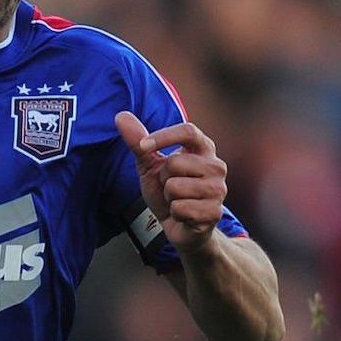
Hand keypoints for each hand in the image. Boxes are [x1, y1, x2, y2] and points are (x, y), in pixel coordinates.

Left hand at [114, 111, 226, 254]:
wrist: (179, 225)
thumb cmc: (166, 190)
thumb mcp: (149, 165)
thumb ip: (137, 141)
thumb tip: (121, 115)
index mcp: (203, 148)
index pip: (188, 131)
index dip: (164, 137)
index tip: (143, 146)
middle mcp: (216, 166)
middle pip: (175, 162)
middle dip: (163, 178)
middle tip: (170, 186)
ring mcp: (219, 190)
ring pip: (175, 187)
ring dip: (168, 197)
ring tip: (177, 200)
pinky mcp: (215, 213)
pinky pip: (179, 208)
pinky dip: (174, 213)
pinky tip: (183, 215)